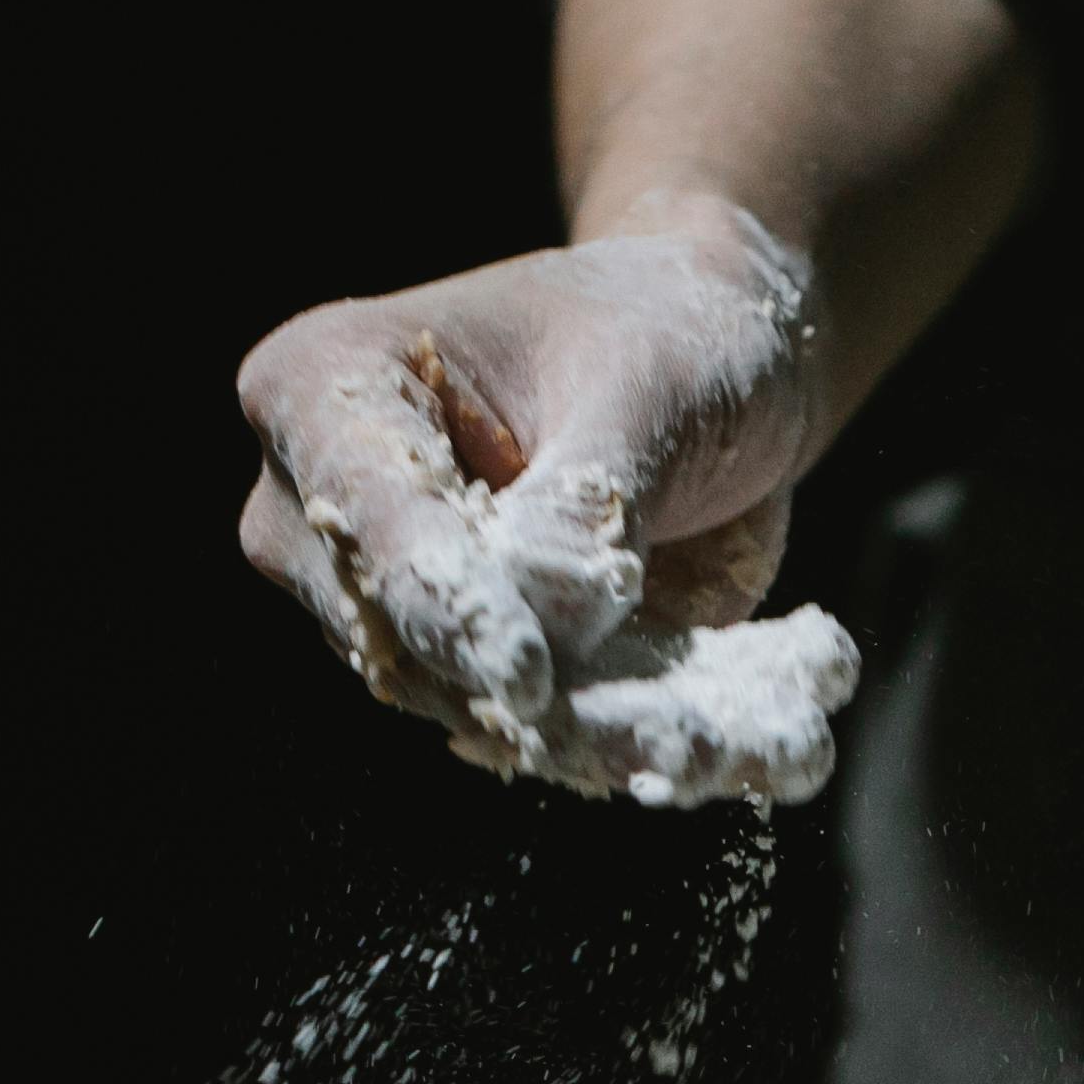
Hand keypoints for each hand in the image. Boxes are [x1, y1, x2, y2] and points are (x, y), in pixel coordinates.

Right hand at [231, 192, 857, 805]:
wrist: (719, 357)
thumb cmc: (664, 328)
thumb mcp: (644, 383)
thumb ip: (587, 498)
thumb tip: (554, 626)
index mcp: (323, 389)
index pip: (368, 519)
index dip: (447, 602)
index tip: (526, 676)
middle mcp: (330, 513)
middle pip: (407, 643)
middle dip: (544, 706)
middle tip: (667, 745)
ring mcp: (402, 606)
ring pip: (486, 714)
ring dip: (617, 743)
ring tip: (730, 748)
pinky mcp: (485, 672)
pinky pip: (558, 736)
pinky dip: (659, 748)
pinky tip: (760, 755)